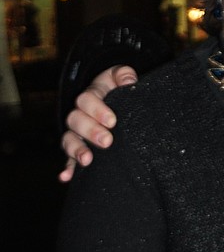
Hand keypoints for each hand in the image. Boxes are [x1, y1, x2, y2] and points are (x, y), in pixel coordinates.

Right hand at [59, 65, 137, 182]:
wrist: (115, 100)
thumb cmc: (118, 88)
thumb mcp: (119, 77)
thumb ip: (123, 74)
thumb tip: (129, 81)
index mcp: (90, 96)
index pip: (86, 100)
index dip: (97, 110)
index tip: (113, 120)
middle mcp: (80, 115)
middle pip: (75, 121)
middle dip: (90, 131)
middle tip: (107, 141)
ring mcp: (77, 133)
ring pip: (69, 140)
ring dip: (76, 150)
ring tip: (87, 160)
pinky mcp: (79, 149)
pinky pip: (69, 159)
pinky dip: (67, 168)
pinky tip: (66, 178)